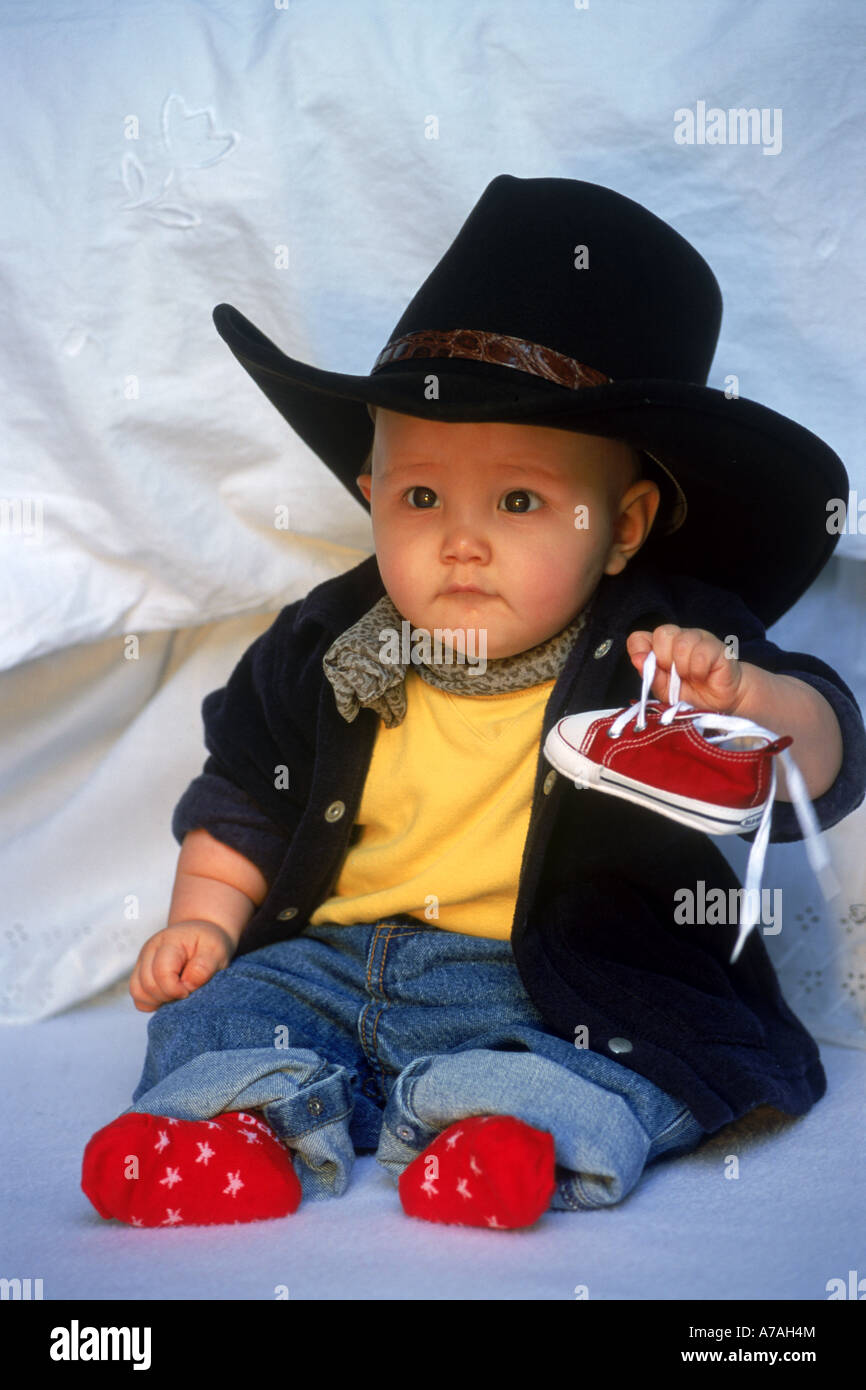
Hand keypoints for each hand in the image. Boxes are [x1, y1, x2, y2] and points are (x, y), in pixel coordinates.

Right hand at [129, 920, 236, 1012]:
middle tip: (186, 993)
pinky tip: (168, 996)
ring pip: (138, 992)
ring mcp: (142, 961)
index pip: (161, 972)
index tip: (190, 991)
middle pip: (148, 985)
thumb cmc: (207, 943)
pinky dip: (151, 1002)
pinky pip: (138, 996)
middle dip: (168, 997)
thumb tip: (187, 985)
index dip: (175, 989)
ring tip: (177, 995)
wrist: (200, 935)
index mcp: (169, 942)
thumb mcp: (215, 950)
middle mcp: (150, 950)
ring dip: (158, 1000)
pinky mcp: (140, 973)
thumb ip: (204, 967)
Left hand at [625, 624, 745, 714]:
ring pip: (682, 642)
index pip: (639, 637)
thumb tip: (637, 659)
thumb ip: (651, 675)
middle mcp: (680, 638)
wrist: (722, 704)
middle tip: (675, 674)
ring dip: (684, 667)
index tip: (649, 668)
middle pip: (662, 633)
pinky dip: (699, 670)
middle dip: (664, 658)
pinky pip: (701, 654)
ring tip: (691, 677)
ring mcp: (700, 640)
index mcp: (662, 647)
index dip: (640, 651)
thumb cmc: (692, 695)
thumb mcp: (665, 691)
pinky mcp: (718, 647)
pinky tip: (704, 676)